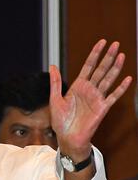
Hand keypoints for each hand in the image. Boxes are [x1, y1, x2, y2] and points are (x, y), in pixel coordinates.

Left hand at [49, 40, 132, 161]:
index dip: (95, 54)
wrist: (67, 137)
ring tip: (122, 54)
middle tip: (115, 43)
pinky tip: (128, 78)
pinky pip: (113, 96)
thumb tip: (52, 65)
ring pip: (108, 79)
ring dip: (115, 67)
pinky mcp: (102, 108)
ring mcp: (97, 98)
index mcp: (78, 86)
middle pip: (100, 69)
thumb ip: (55, 82)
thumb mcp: (55, 99)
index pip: (88, 66)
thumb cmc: (60, 120)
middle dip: (108, 56)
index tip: (102, 42)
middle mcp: (89, 90)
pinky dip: (120, 88)